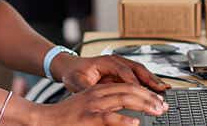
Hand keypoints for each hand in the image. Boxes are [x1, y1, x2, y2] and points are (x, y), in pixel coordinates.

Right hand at [35, 83, 167, 125]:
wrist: (44, 120)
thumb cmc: (66, 117)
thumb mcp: (88, 107)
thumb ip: (107, 107)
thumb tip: (128, 116)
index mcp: (99, 90)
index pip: (127, 85)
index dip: (145, 91)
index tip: (158, 100)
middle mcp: (97, 94)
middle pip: (130, 90)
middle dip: (149, 97)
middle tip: (163, 106)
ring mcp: (93, 106)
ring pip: (124, 99)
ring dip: (143, 105)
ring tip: (156, 111)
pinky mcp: (88, 118)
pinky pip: (109, 117)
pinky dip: (124, 120)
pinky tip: (135, 123)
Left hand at [52, 54, 169, 92]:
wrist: (71, 67)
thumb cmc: (74, 73)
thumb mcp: (76, 82)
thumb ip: (85, 88)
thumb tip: (91, 95)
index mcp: (107, 61)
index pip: (124, 71)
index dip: (134, 82)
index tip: (142, 93)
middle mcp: (117, 61)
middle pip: (138, 69)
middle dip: (151, 80)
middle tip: (161, 91)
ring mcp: (122, 66)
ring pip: (142, 72)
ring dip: (153, 81)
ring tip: (164, 91)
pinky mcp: (123, 73)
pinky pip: (139, 77)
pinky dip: (149, 83)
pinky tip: (157, 90)